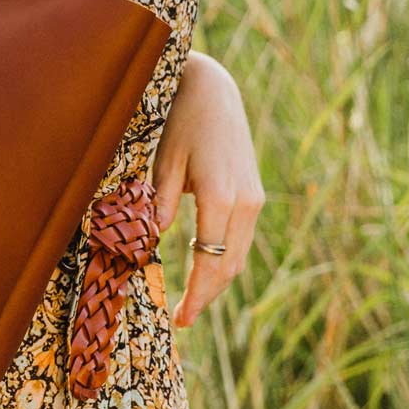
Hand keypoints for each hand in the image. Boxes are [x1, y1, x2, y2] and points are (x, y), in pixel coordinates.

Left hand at [151, 53, 265, 326]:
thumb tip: (154, 240)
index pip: (210, 261)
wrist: (214, 89)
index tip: (180, 319)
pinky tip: (205, 267)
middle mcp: (245, 202)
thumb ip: (160, 202)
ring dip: (218, 280)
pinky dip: (224, 258)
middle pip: (229, 265)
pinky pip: (241, 237)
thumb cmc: (181, 119)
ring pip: (238, 254)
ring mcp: (254, 197)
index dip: (196, 295)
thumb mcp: (163, 159)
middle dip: (207, 295)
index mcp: (220, 196)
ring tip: (192, 300)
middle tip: (183, 318)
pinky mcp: (254, 192)